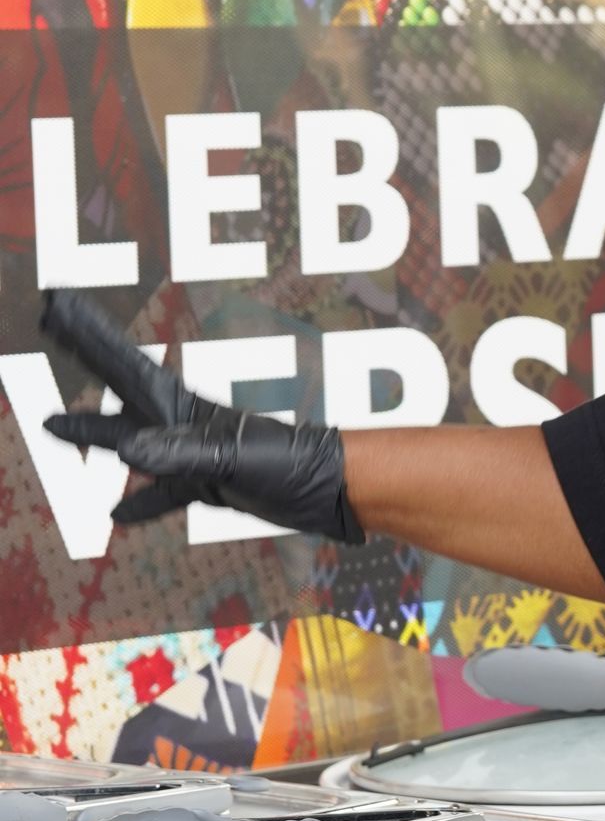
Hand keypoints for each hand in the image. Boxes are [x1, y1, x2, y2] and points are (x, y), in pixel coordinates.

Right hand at [39, 289, 362, 541]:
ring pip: (134, 442)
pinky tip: (119, 513)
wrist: (333, 489)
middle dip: (87, 359)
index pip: (124, 367)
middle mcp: (183, 424)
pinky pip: (165, 492)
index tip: (59, 307)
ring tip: (59, 426)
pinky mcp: (211, 485)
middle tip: (55, 326)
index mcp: (184, 409)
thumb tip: (127, 451)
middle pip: (121, 390)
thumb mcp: (232, 456)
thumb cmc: (293, 463)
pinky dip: (142, 501)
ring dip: (99, 434)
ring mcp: (195, 454)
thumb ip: (181, 452)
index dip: (90, 338)